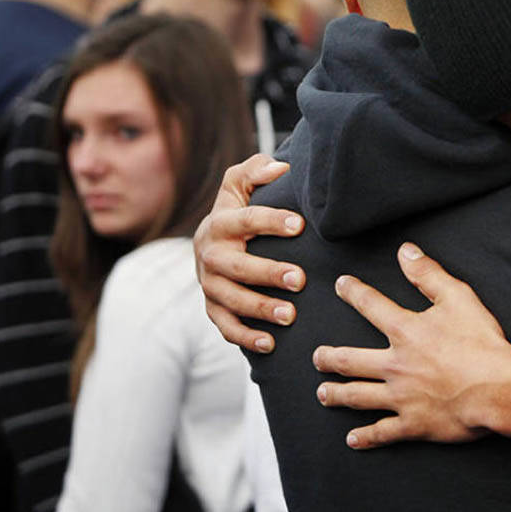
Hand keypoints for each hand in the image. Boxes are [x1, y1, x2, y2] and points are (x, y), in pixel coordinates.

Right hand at [194, 154, 305, 352]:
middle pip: (236, 266)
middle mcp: (210, 255)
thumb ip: (254, 171)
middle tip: (300, 278)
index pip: (245, 220)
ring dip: (260, 309)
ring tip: (291, 315)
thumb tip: (280, 167)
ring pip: (231, 300)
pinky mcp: (213, 307)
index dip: (271, 221)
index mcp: (220, 223)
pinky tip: (271, 344)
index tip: (300, 224)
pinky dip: (246, 337)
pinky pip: (225, 326)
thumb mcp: (239, 185)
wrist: (212, 242)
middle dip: (268, 273)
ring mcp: (209, 284)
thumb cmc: (237, 210)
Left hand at [313, 243, 510, 448]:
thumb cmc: (480, 342)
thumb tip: (405, 251)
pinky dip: (365, 437)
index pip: (371, 306)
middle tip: (318, 357)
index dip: (354, 292)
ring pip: (357, 396)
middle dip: (329, 357)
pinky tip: (352, 438)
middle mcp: (394, 365)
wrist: (496, 388)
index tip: (341, 285)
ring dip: (336, 395)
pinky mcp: (412, 423)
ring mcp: (401, 397)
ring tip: (323, 393)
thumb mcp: (458, 297)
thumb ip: (429, 274)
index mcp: (405, 331)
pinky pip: (382, 432)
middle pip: (350, 361)